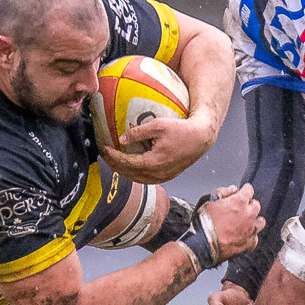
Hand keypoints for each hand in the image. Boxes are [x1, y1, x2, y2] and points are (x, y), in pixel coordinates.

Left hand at [101, 112, 216, 183]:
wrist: (200, 138)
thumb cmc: (181, 130)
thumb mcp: (157, 126)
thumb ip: (138, 133)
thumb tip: (122, 139)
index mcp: (153, 162)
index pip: (127, 162)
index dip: (114, 156)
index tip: (104, 149)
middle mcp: (157, 174)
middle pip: (129, 173)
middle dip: (115, 165)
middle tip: (105, 155)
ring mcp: (163, 177)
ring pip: (137, 178)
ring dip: (124, 171)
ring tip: (114, 161)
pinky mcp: (167, 176)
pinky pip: (146, 178)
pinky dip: (134, 173)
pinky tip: (129, 165)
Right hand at [202, 183, 264, 261]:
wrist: (203, 244)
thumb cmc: (203, 222)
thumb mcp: (207, 200)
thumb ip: (222, 192)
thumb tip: (232, 189)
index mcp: (239, 201)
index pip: (249, 190)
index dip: (245, 189)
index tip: (243, 190)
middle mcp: (249, 214)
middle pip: (256, 205)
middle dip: (249, 204)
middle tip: (241, 206)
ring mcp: (250, 229)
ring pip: (260, 222)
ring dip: (254, 219)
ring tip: (246, 221)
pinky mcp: (249, 243)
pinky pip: (255, 238)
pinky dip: (251, 236)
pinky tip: (244, 235)